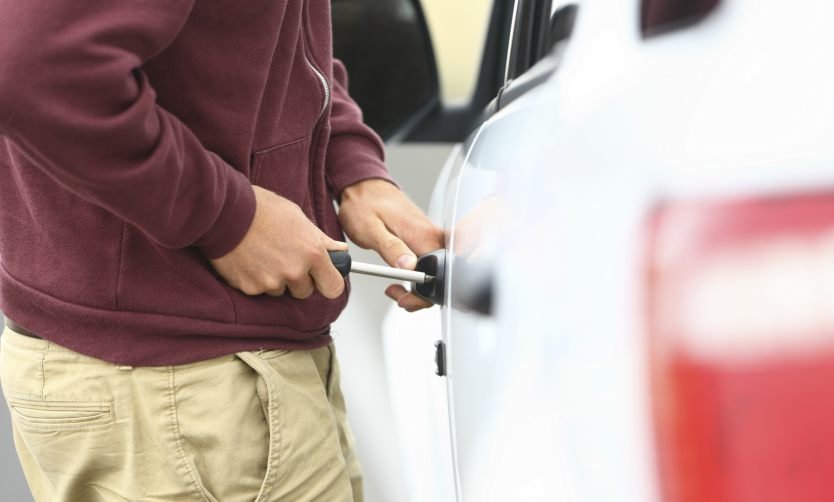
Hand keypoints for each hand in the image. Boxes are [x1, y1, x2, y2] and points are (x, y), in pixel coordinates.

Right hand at [211, 186, 346, 298]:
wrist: (223, 211)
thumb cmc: (260, 208)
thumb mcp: (297, 218)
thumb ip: (321, 240)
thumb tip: (339, 251)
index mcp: (312, 253)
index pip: (333, 287)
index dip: (328, 282)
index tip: (323, 278)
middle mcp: (294, 272)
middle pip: (305, 292)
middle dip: (299, 279)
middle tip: (284, 257)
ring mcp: (271, 282)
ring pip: (281, 291)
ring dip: (276, 279)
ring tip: (263, 254)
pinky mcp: (250, 288)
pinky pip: (260, 290)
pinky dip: (256, 279)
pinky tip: (250, 259)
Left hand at [338, 179, 443, 310]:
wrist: (364, 187)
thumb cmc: (364, 205)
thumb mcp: (371, 229)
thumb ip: (391, 248)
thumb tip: (409, 267)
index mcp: (423, 235)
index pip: (437, 274)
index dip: (422, 294)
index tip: (403, 297)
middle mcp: (433, 235)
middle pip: (441, 277)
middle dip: (421, 295)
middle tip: (397, 294)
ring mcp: (431, 237)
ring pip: (436, 272)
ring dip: (418, 288)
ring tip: (395, 287)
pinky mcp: (426, 238)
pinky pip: (430, 263)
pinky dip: (418, 276)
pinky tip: (402, 275)